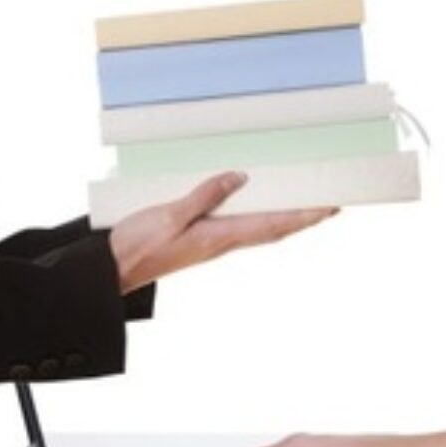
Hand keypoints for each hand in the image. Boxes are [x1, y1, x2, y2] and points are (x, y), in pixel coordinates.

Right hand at [108, 172, 336, 292]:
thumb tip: (238, 178)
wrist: (115, 268)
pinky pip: (241, 228)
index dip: (303, 216)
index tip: (329, 208)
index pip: (272, 225)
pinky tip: (260, 210)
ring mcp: (213, 243)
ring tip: (306, 206)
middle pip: (274, 229)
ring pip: (260, 230)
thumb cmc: (138, 245)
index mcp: (219, 237)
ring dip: (286, 219)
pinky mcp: (201, 241)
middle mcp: (222, 242)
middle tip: (330, 206)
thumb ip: (205, 196)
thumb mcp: (170, 214)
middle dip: (304, 218)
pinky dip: (261, 219)